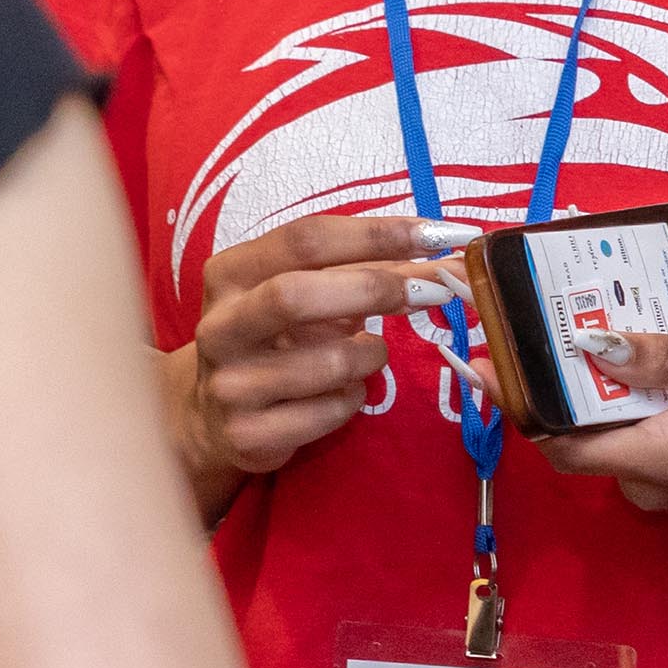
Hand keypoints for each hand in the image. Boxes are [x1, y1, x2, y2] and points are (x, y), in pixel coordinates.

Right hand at [174, 215, 466, 486]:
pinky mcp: (248, 435)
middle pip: (297, 295)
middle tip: (429, 291)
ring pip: (327, 363)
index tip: (436, 234)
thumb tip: (453, 260)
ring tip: (372, 353)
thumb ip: (371, 270)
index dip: (377, 233)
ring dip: (371, 355)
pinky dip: (355, 397)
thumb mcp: (309, 294)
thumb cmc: (277, 338)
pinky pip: (331, 411)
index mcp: (230, 274)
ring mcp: (229, 384)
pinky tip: (344, 391)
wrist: (214, 416)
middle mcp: (220, 326)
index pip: (305, 239)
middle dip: (374, 289)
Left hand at [529, 327, 667, 510]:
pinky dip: (610, 390)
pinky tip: (618, 343)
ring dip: (577, 377)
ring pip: (593, 426)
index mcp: (662, 458)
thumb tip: (596, 345)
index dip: (517, 397)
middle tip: (523, 309)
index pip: (559, 439)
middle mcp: (647, 481)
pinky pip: (619, 428)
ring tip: (566, 311)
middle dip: (543, 373)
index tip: (487, 348)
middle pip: (568, 430)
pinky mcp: (665, 469)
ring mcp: (655, 480)